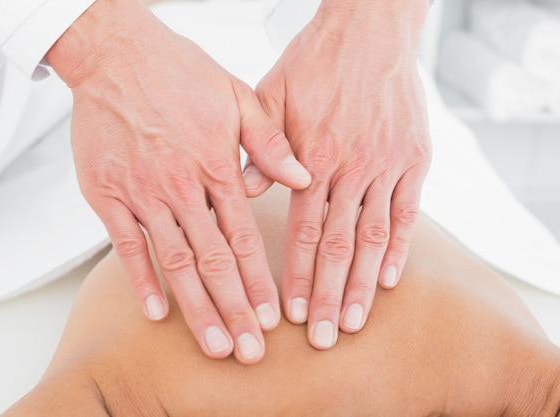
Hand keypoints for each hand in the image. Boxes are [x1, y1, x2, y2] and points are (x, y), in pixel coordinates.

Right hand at [46, 0, 310, 363]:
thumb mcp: (238, 97)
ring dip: (196, 308)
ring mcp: (143, 195)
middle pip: (213, 262)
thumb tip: (303, 177)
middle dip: (234, 310)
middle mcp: (183, 188)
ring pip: (175, 262)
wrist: (117, 55)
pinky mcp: (108, 195)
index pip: (244, 239)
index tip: (271, 317)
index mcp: (218, 168)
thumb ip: (270, 142)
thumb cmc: (179, 74)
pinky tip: (158, 312)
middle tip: (248, 350)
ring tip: (214, 344)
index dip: (258, 283)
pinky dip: (141, 282)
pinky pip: (126, 246)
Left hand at [246, 0, 430, 348]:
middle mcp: (349, 168)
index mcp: (312, 157)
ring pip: (372, 235)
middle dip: (328, 295)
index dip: (297, 274)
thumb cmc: (315, 62)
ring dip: (363, 283)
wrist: (368, 29)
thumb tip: (245, 190)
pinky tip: (391, 279)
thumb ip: (259, 146)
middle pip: (337, 245)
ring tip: (354, 322)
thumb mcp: (270, 96)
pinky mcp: (414, 157)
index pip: (302, 231)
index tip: (291, 312)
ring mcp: (385, 164)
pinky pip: (408, 210)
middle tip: (323, 337)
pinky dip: (400, 246)